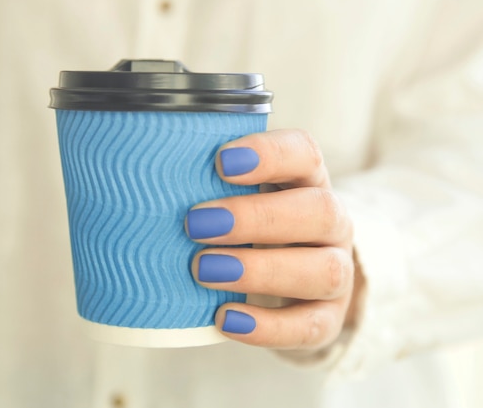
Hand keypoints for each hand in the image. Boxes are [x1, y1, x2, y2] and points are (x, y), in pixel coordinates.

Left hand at [185, 129, 358, 350]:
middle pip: (320, 210)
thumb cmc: (249, 230)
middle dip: (257, 218)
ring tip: (204, 269)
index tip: (221, 162)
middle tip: (196, 224)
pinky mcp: (328, 318)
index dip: (270, 154)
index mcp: (309, 182)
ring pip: (324, 270)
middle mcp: (333, 224)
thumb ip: (208, 187)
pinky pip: (310, 327)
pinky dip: (267, 326)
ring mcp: (338, 273)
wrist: (288, 285)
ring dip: (261, 270)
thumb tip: (143, 182)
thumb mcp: (237, 199)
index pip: (306, 154)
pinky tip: (224, 318)